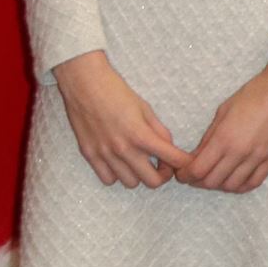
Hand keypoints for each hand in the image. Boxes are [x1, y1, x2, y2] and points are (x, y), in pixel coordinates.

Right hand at [53, 50, 186, 188]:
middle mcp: (123, 149)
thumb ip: (159, 131)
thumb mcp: (144, 108)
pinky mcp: (89, 155)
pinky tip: (118, 162)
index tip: (183, 161)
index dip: (183, 162)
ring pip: (131, 183)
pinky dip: (117, 175)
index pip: (173, 159)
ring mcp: (105, 154)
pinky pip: (108, 180)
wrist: (83, 82)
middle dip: (163, 174)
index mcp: (141, 134)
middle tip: (161, 164)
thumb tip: (168, 148)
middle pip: (153, 182)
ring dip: (139, 175)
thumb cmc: (115, 91)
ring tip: (138, 162)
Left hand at [181, 46, 267, 193]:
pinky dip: (240, 186)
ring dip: (219, 185)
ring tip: (214, 176)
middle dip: (198, 181)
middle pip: (212, 182)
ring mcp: (258, 158)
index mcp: (224, 138)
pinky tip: (234, 179)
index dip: (186, 175)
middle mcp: (240, 152)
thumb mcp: (223, 111)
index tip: (182, 173)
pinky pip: (254, 182)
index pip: (198, 170)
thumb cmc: (254, 94)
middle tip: (195, 176)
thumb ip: (209, 137)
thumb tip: (197, 156)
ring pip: (232, 186)